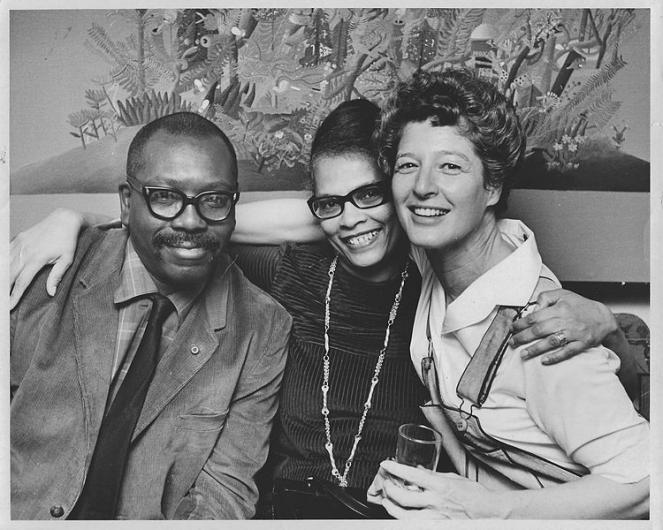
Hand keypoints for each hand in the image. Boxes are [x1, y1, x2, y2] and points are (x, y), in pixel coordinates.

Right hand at [10, 208, 84, 308]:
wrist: (63, 220)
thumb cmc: (67, 241)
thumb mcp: (67, 259)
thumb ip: (57, 276)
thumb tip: (51, 293)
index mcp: (37, 258)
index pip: (22, 281)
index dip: (15, 294)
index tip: (10, 305)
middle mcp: (25, 251)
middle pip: (9, 274)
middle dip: (4, 289)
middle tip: (2, 302)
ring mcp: (19, 243)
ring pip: (4, 264)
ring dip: (2, 277)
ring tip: (1, 290)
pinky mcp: (17, 238)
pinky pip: (5, 252)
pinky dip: (1, 263)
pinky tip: (2, 273)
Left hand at [367, 460, 503, 518]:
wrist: (489, 512)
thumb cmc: (475, 495)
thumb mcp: (453, 478)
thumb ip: (434, 475)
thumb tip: (419, 470)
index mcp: (440, 485)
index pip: (412, 474)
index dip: (395, 469)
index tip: (386, 464)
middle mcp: (435, 502)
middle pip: (403, 497)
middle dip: (389, 489)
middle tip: (385, 483)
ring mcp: (435, 517)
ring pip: (405, 516)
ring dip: (392, 508)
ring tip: (387, 501)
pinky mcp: (437, 526)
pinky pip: (415, 524)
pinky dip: (404, 519)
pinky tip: (401, 514)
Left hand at [510, 289, 617, 364]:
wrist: (603, 317)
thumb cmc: (580, 306)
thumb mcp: (563, 294)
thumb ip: (545, 298)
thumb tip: (533, 308)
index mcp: (559, 308)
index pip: (535, 317)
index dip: (521, 323)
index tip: (512, 328)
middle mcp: (565, 321)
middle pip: (539, 330)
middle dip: (523, 337)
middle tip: (512, 342)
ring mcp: (574, 333)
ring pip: (551, 342)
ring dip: (535, 349)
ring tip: (522, 354)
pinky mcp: (581, 344)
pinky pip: (567, 352)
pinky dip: (555, 357)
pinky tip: (544, 361)